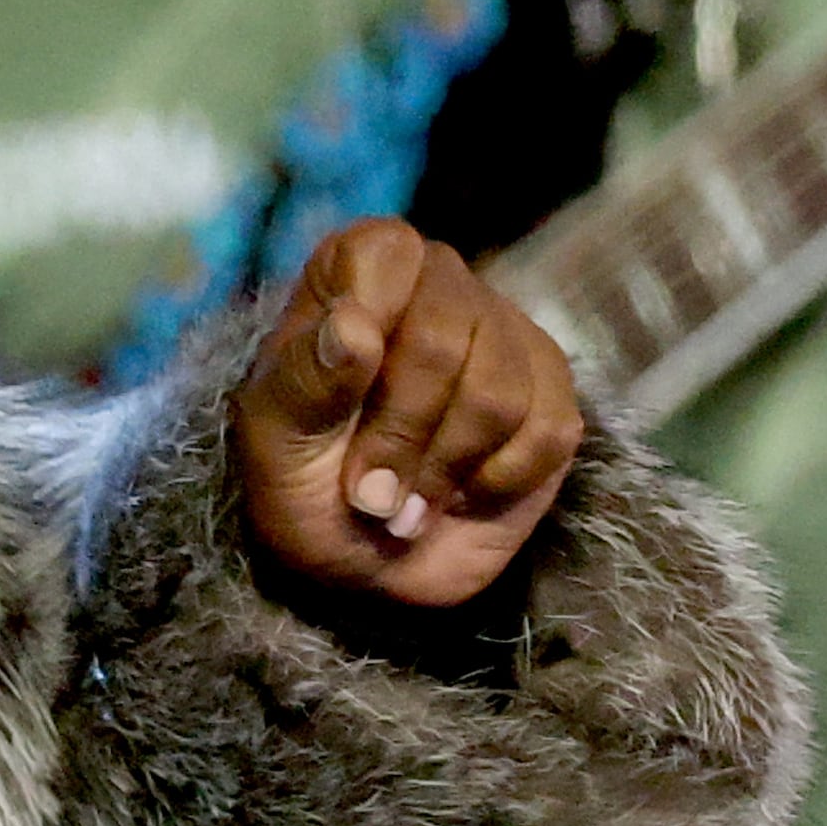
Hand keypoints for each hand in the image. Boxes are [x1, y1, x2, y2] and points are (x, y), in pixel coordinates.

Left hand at [233, 220, 581, 612]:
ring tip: (407, 502)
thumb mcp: (274, 449)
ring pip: (499, 394)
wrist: (362, 572)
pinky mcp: (552, 393)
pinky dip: (493, 485)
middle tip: (367, 493)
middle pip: (444, 338)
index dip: (368, 323)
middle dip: (399, 436)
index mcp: (358, 273)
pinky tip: (461, 492)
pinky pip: (546, 434)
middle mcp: (440, 285)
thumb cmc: (306, 495)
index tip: (340, 399)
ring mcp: (505, 334)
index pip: (383, 253)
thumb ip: (304, 383)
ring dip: (442, 471)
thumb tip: (352, 325)